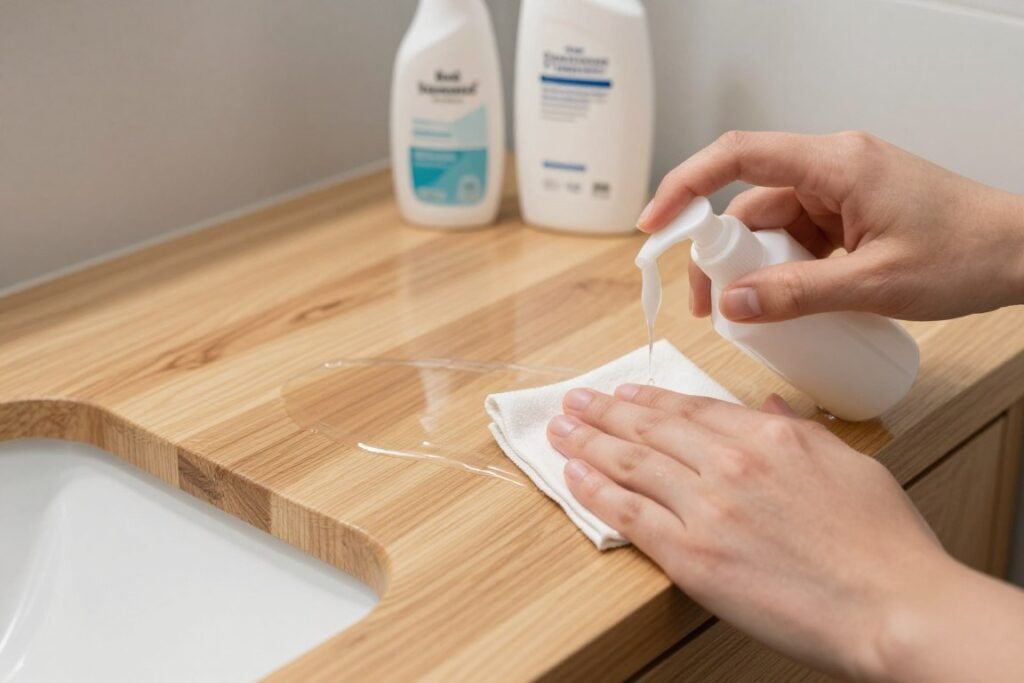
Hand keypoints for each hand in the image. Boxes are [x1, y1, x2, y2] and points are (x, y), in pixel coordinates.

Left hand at [547, 384, 950, 680]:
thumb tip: (771, 407)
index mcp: (769, 436)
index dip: (649, 399)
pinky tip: (572, 474)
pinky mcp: (691, 556)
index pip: (692, 408)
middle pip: (650, 428)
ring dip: (587, 442)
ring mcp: (707, 508)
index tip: (624, 392)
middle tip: (575, 400)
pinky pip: (629, 514)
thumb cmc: (883, 543)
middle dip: (605, 411)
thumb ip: (800, 431)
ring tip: (560, 428)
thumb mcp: (849, 463)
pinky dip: (594, 490)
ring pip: (630, 463)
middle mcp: (730, 463)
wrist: (892, 606)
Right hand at [637, 131, 1023, 321]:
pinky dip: (786, 269)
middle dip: (722, 254)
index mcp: (836, 165)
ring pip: (773, 226)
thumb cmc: (968, 255)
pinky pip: (800, 238)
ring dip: (757, 268)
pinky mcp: (851, 213)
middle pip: (749, 203)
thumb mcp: (874, 284)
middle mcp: (833, 168)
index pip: (739, 156)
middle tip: (711, 306)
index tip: (655, 223)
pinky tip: (790, 303)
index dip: (686, 185)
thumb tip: (732, 304)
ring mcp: (842, 191)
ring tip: (755, 315)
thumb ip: (795, 294)